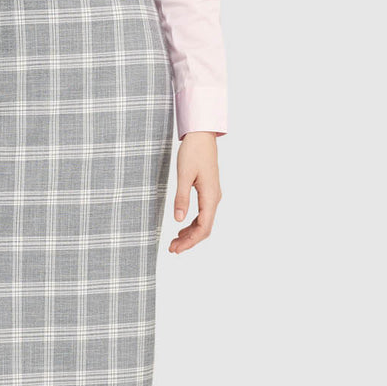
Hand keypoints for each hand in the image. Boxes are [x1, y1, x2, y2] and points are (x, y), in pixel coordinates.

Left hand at [168, 131, 221, 253]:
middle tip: (172, 249)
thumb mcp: (184, 175)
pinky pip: (203, 214)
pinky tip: (182, 227)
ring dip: (190, 234)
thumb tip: (178, 219)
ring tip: (175, 241)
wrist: (202, 136)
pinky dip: (192, 224)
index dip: (190, 241)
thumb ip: (181, 198)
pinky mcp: (208, 192)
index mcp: (210, 196)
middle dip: (189, 241)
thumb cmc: (193, 152)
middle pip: (204, 228)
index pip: (203, 227)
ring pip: (204, 222)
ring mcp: (212, 196)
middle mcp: (214, 198)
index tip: (176, 248)